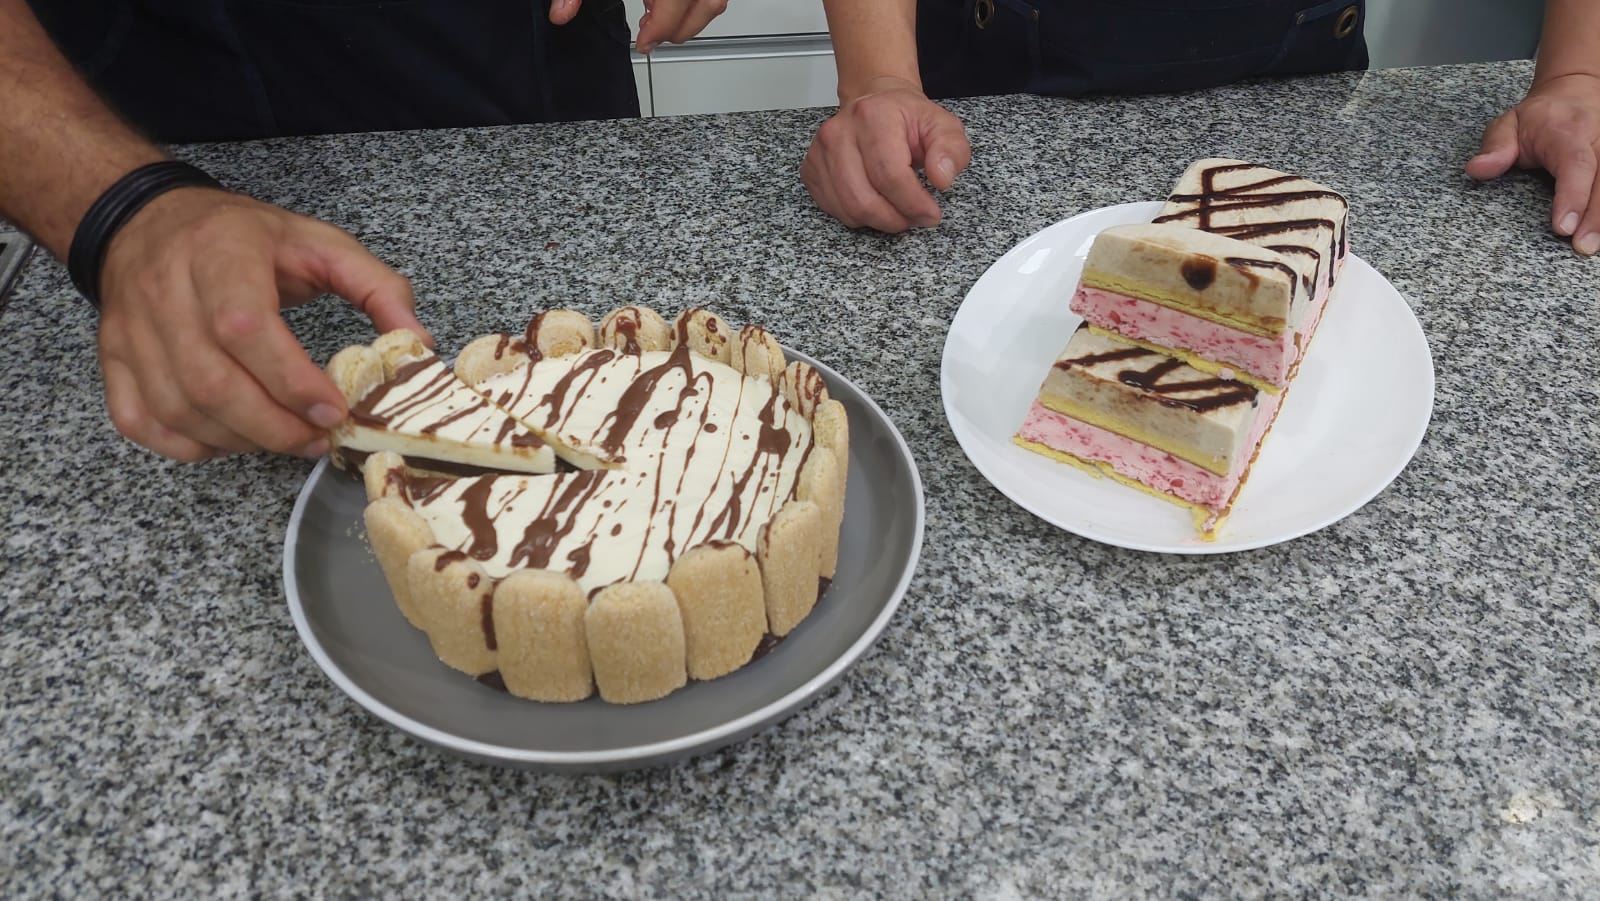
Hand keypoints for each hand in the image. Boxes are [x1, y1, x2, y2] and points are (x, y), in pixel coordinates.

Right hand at [96, 188, 427, 461]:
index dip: (290, 381)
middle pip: (210, 381)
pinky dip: (188, 445)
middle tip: (316, 439)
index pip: (244, 328)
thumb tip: (419, 343)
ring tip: (284, 438)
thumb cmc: (242, 238)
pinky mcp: (115, 358)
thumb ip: (378, 288)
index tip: (332, 410)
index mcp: (221, 253)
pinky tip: (231, 438)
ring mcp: (133, 329)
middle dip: (272, 426)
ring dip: (239, 440)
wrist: (150, 220)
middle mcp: (166, 291)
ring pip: (179, 409)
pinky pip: (141, 421)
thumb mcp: (319, 244)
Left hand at [547, 0, 728, 52]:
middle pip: (706, 4)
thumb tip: (561, 14)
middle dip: (680, 29)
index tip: (643, 44)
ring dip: (691, 16)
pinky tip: (665, 0)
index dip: (659, 31)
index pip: (673, 6)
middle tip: (652, 38)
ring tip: (658, 20)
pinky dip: (695, 1)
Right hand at [801, 78, 971, 232]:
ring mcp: (819, 152)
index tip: (931, 214)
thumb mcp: (942, 126)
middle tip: (915, 218)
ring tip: (898, 212)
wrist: (874, 106)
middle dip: (896, 219)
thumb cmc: (907, 119)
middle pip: (865, 199)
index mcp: (873, 116)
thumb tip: (942, 179)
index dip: (913, 203)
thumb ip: (951, 150)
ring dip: (878, 221)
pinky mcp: (810, 169)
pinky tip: (875, 203)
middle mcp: (839, 132)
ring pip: (848, 209)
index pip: (890, 175)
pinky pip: (833, 209)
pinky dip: (858, 217)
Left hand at [1467, 72, 1599, 254]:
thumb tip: (1477, 169)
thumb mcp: (1508, 123)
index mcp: (1568, 133)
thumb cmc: (1539, 117)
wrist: (1575, 91)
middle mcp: (1599, 141)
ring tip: (1594, 246)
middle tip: (1582, 247)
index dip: (1572, 196)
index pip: (1575, 165)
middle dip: (1596, 217)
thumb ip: (1495, 147)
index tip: (1562, 227)